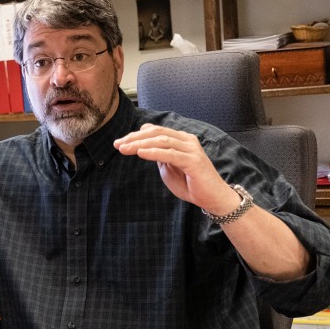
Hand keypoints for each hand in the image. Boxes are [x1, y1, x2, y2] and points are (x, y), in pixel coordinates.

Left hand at [114, 124, 237, 215]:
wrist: (211, 197)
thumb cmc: (190, 183)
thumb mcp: (168, 167)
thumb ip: (158, 154)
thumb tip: (143, 144)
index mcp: (180, 139)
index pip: (155, 131)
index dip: (136, 135)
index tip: (119, 142)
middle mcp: (187, 140)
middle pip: (157, 133)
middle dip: (134, 138)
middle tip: (118, 144)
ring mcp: (191, 149)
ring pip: (162, 141)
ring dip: (141, 144)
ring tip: (125, 149)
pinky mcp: (193, 161)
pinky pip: (170, 154)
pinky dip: (154, 152)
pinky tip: (141, 153)